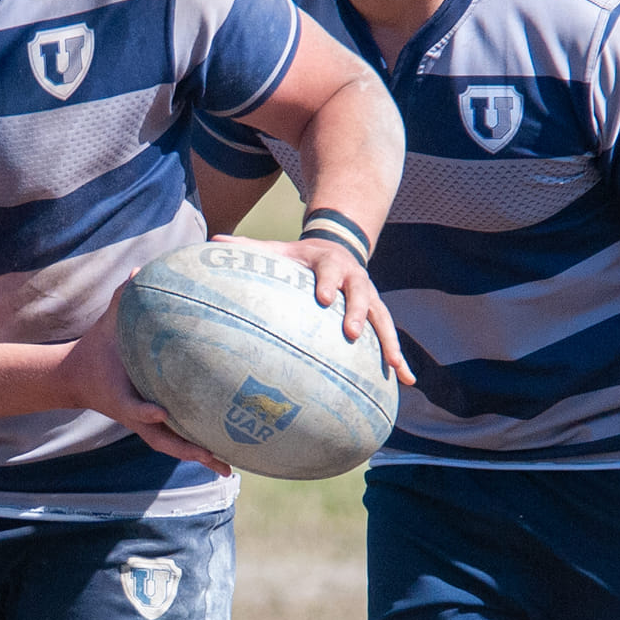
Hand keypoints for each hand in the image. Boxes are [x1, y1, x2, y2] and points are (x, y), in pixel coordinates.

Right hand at [59, 290, 233, 474]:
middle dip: (187, 449)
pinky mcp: (152, 425)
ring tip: (228, 468)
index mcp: (120, 397)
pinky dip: (197, 448)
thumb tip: (138, 272)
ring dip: (199, 457)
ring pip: (173, 447)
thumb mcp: (104, 325)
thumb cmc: (94, 351)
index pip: (132, 408)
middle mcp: (135, 416)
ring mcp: (144, 424)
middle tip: (214, 456)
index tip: (159, 411)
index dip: (144, 411)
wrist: (75, 378)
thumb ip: (120, 300)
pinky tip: (223, 453)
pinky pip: (177, 439)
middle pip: (162, 440)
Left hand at [222, 235, 415, 384]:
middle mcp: (355, 279)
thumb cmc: (301, 257)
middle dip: (358, 313)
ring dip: (389, 343)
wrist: (338, 247)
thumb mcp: (279, 249)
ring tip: (394, 367)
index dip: (327, 282)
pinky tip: (405, 380)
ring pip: (382, 319)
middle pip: (360, 294)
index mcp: (329, 263)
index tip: (322, 297)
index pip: (329, 271)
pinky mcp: (377, 314)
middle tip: (352, 333)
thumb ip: (250, 248)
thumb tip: (213, 240)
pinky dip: (398, 357)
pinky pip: (389, 337)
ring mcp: (369, 297)